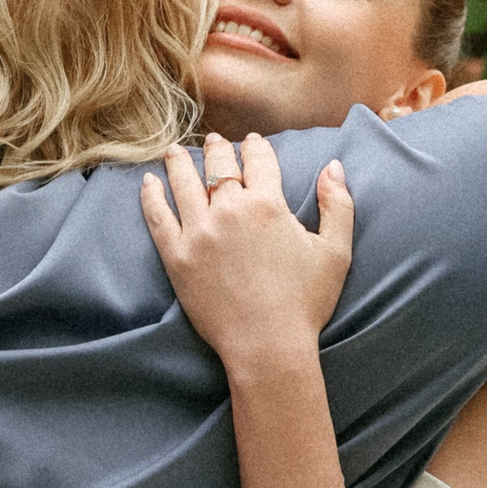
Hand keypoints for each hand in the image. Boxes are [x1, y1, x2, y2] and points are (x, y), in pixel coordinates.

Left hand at [140, 133, 353, 370]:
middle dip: (217, 149)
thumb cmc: (306, 302)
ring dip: (179, 163)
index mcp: (268, 205)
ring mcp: (198, 233)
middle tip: (214, 141)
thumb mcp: (336, 252)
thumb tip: (333, 166)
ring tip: (174, 151)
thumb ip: (338, 205)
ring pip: (184, 184)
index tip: (252, 141)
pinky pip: (158, 217)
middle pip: (219, 166)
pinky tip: (148, 183)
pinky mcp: (177, 257)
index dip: (256, 147)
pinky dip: (151, 196)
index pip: (259, 160)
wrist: (268, 346)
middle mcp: (229, 211)